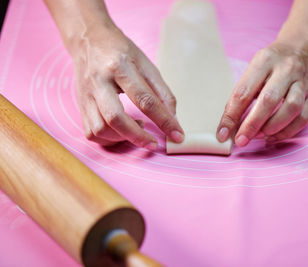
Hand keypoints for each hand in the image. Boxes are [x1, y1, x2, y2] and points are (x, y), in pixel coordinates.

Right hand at [71, 25, 183, 148]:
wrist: (89, 39)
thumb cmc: (121, 52)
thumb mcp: (146, 64)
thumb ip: (162, 91)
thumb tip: (173, 118)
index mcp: (120, 66)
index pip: (145, 99)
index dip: (164, 120)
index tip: (177, 136)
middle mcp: (99, 81)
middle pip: (115, 118)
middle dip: (138, 136)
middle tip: (154, 143)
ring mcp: (86, 95)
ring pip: (100, 129)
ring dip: (122, 137)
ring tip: (137, 129)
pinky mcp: (80, 105)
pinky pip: (91, 132)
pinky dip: (109, 139)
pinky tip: (121, 131)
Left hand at [217, 41, 307, 146]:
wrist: (305, 48)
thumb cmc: (273, 62)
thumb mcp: (255, 68)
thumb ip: (243, 93)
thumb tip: (229, 124)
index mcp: (264, 60)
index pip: (244, 91)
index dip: (231, 116)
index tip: (222, 133)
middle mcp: (286, 69)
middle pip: (268, 100)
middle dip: (251, 125)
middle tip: (241, 140)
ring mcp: (303, 82)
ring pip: (290, 109)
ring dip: (272, 128)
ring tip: (258, 136)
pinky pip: (303, 118)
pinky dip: (287, 132)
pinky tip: (273, 136)